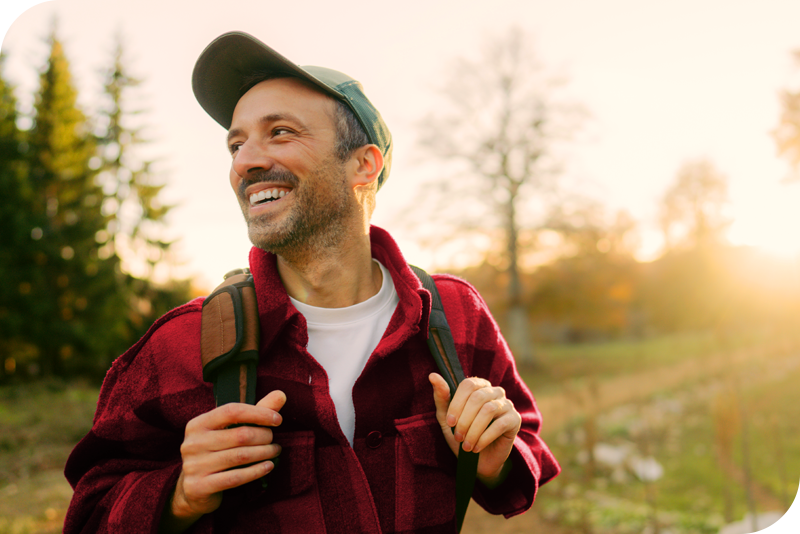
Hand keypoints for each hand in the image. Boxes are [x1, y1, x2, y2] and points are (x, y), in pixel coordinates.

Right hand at [160, 390, 285, 531]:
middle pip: (239, 435)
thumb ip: (255, 412)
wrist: (192, 489)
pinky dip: (256, 471)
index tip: (277, 420)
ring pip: (240, 456)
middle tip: (273, 440)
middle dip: (264, 436)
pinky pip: (236, 477)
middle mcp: (193, 443)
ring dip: (264, 453)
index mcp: (198, 424)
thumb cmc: (216, 452)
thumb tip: (281, 394)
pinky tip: (269, 466)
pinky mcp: (200, 486)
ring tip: (275, 451)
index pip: (231, 411)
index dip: (258, 413)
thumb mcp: (230, 430)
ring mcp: (194, 466)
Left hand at [429, 374, 519, 487]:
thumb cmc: (462, 435)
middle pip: (478, 397)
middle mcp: (495, 391)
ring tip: (466, 445)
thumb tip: (433, 375)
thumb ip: (441, 397)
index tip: (449, 422)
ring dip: (474, 430)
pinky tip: (476, 448)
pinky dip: (484, 438)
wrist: (478, 461)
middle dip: (464, 420)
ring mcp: (507, 404)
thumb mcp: (446, 418)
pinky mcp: (515, 420)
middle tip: (458, 437)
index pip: (468, 384)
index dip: (457, 403)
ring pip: (489, 410)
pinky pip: (500, 424)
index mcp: (479, 386)